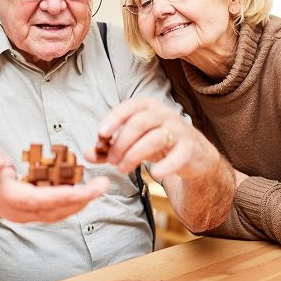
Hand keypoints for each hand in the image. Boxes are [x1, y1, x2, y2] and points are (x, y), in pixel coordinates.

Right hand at [0, 143, 108, 223]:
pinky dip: (75, 203)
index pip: (37, 199)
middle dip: (80, 199)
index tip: (81, 189)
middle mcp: (20, 212)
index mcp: (8, 198)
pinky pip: (59, 212)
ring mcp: (29, 216)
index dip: (60, 195)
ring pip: (59, 213)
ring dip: (82, 202)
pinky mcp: (37, 215)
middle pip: (54, 210)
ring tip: (99, 187)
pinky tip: (88, 192)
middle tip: (101, 185)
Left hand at [86, 97, 220, 180]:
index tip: (101, 134)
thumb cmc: (157, 143)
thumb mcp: (132, 142)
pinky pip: (176, 157)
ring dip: (134, 155)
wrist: (193, 155)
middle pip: (138, 124)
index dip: (114, 119)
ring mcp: (179, 131)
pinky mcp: (189, 150)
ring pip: (154, 139)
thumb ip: (109, 148)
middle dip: (121, 143)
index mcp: (148, 106)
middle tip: (111, 161)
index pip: (129, 107)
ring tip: (122, 168)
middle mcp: (164, 114)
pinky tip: (154, 173)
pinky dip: (164, 166)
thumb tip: (87, 154)